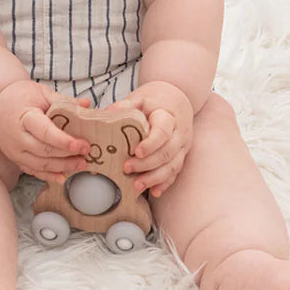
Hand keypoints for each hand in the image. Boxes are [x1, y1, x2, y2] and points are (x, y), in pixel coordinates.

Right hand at [0, 80, 90, 181]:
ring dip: (62, 167)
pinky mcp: (14, 158)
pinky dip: (48, 176)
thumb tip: (87, 104)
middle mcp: (16, 137)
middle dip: (67, 155)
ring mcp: (14, 150)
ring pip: (39, 164)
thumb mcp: (42, 93)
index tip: (81, 145)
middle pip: (44, 151)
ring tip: (80, 164)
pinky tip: (62, 176)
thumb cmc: (21, 96)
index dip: (64, 141)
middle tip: (86, 154)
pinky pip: (32, 171)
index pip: (45, 132)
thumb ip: (64, 101)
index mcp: (24, 117)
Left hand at [107, 81, 192, 196]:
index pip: (163, 132)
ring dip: (155, 178)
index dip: (151, 144)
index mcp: (169, 117)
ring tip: (136, 186)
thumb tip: (107, 112)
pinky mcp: (181, 155)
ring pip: (173, 166)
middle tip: (126, 169)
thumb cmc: (156, 99)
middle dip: (147, 165)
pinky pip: (176, 172)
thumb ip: (125, 105)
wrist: (178, 98)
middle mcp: (179, 134)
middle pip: (167, 153)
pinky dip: (165, 183)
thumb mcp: (140, 97)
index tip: (136, 152)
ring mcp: (183, 147)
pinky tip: (154, 192)